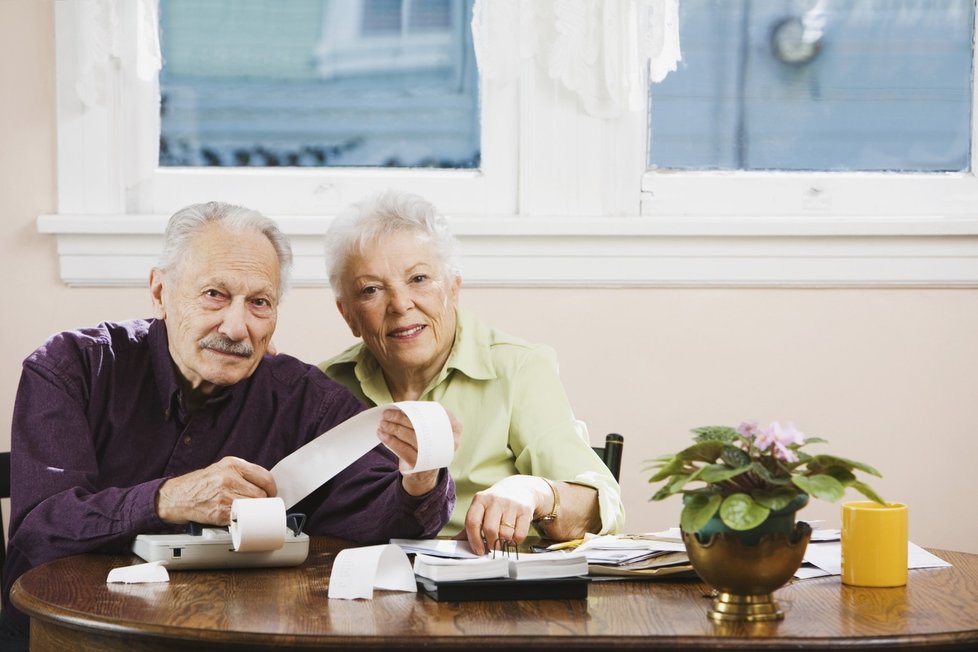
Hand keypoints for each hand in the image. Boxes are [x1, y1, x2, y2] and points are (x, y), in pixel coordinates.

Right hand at [156, 456, 276, 524]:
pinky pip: (241, 518)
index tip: (271, 494)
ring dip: (254, 511)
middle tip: (259, 505)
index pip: (264, 477)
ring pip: (253, 506)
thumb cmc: (200, 483)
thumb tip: (264, 484)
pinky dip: (242, 519)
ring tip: (248, 510)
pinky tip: (237, 517)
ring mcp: (224, 496)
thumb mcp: (222, 468)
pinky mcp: (220, 512)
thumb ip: (242, 473)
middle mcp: (229, 478)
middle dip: (262, 501)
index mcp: (232, 464)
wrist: (177, 496)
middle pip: (261, 494)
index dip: (271, 488)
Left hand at [377, 407, 460, 495]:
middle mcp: (449, 442)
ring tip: (382, 423)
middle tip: (387, 414)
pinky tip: (382, 435)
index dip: (417, 409)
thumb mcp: (432, 428)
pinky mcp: (421, 464)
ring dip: (393, 428)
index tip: (401, 406)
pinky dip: (390, 440)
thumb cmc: (426, 443)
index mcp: (455, 428)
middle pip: (420, 424)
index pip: (435, 413)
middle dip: (400, 418)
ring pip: (410, 436)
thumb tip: (401, 405)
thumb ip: (423, 416)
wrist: (425, 472)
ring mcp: (435, 453)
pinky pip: (402, 449)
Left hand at [462, 475, 550, 554]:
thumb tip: (457, 542)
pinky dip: (515, 542)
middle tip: (492, 548)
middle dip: (491, 544)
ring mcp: (511, 504)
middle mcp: (495, 500)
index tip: (478, 550)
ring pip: (505, 534)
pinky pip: (519, 535)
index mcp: (480, 499)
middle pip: (490, 530)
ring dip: (503, 544)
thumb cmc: (497, 503)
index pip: (472, 522)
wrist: (520, 488)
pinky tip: (512, 537)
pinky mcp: (525, 510)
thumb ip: (470, 526)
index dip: (474, 540)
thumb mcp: (482, 508)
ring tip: (502, 541)